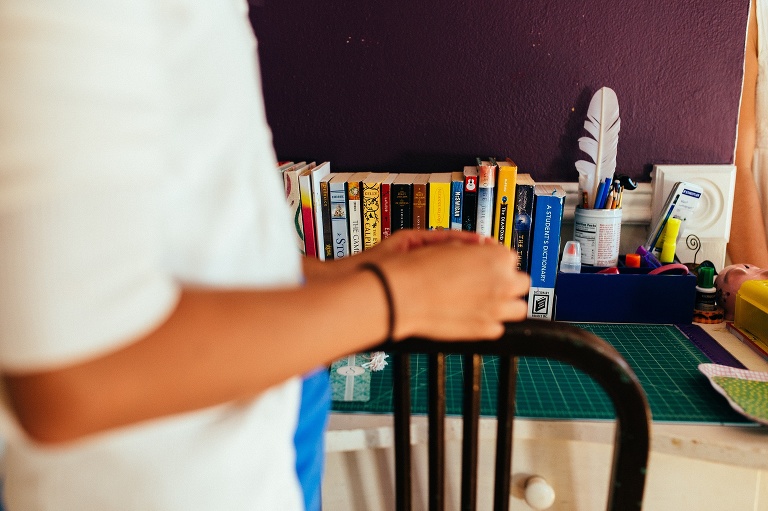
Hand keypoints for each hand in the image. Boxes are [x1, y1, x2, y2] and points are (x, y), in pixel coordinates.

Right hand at [373, 241, 529, 340]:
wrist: (400, 294)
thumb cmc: (418, 269)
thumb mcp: (449, 245)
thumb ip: (472, 249)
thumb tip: (478, 250)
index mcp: (496, 257)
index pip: (510, 258)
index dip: (495, 262)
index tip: (487, 266)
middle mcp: (502, 282)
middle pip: (521, 282)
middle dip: (506, 282)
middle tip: (488, 284)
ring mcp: (497, 308)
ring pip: (519, 308)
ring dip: (506, 304)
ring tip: (486, 303)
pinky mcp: (486, 330)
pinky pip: (498, 327)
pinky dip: (488, 323)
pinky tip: (472, 316)